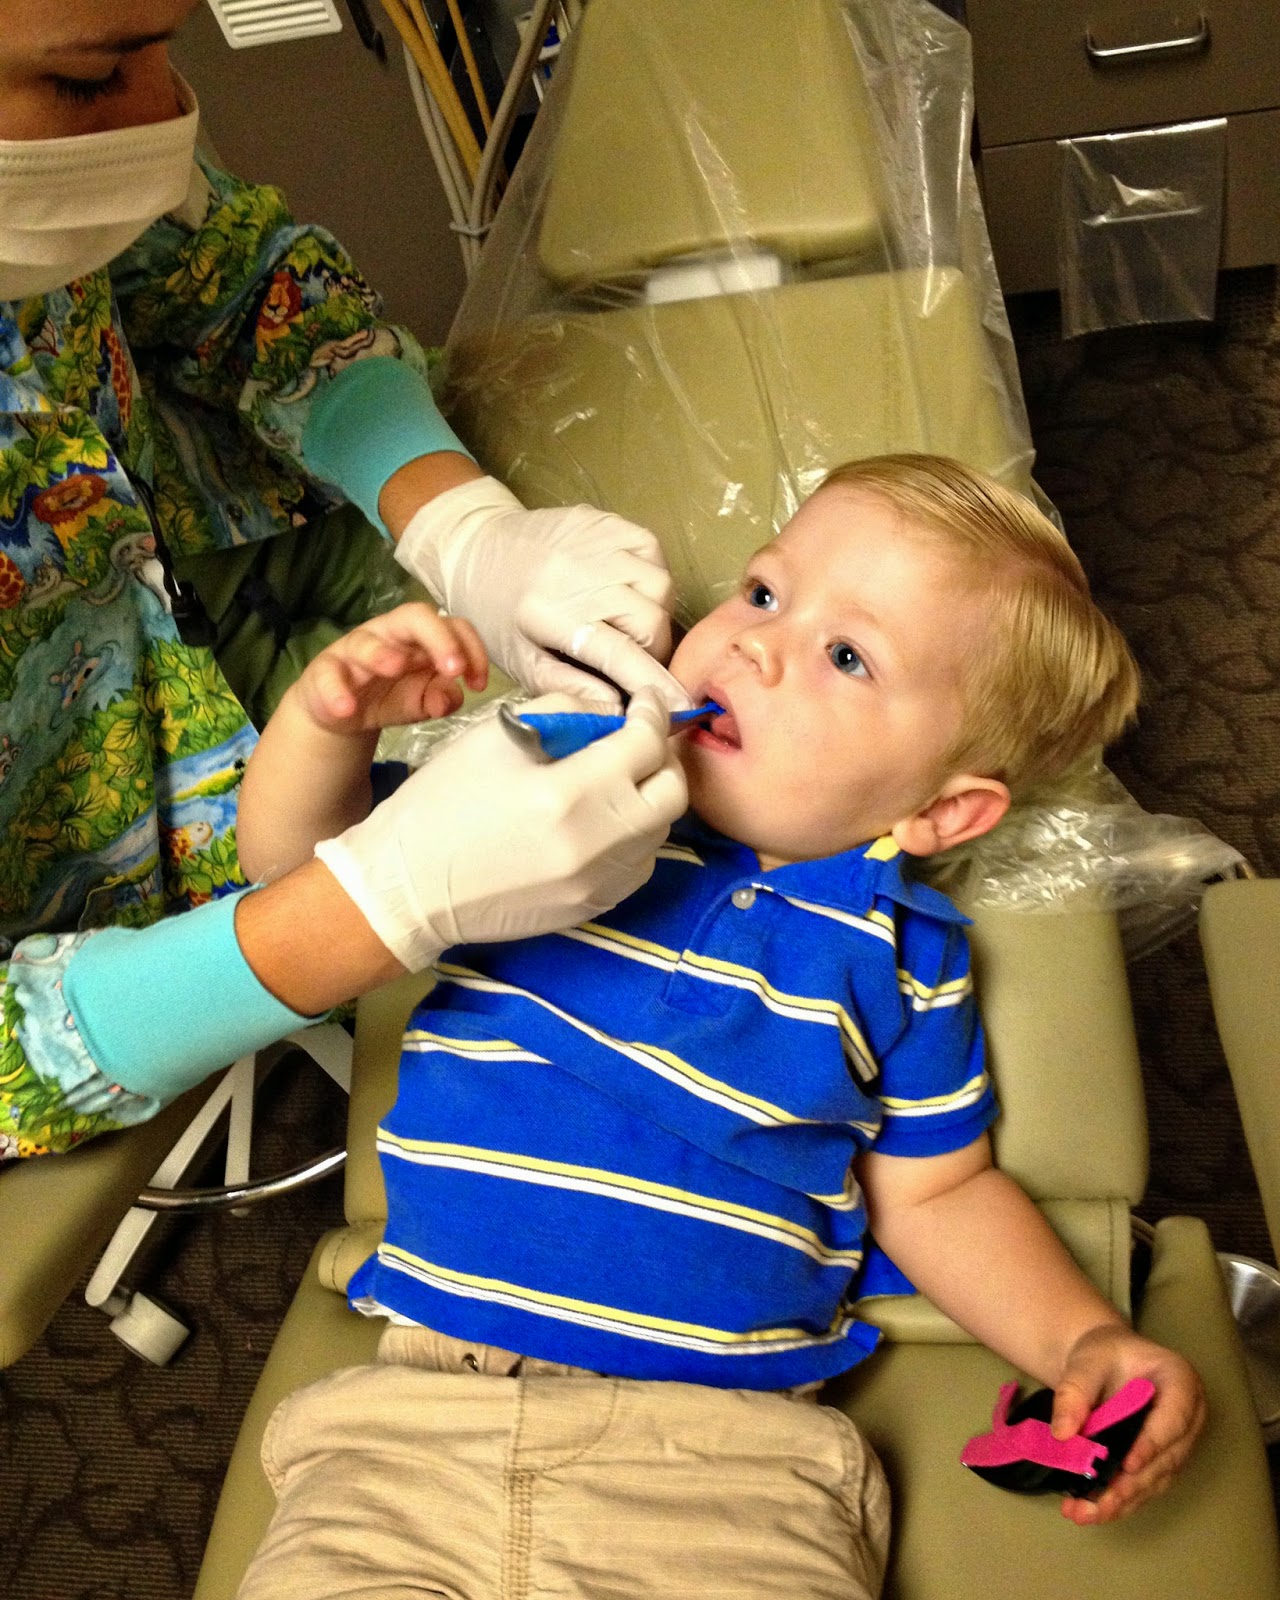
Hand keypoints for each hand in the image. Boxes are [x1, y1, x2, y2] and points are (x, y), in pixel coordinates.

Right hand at [293, 603, 487, 734]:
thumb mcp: (423, 702)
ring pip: (366, 641)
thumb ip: (442, 699)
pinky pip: (328, 675)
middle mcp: (389, 634)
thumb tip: (449, 698)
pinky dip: (337, 691)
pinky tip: (347, 708)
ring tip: (396, 668)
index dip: (471, 649)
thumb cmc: (390, 695)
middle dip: (439, 639)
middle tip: (453, 669)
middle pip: (415, 617)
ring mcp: (354, 649)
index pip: (453, 626)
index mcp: (420, 637)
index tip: (477, 683)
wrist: (343, 712)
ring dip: (382, 654)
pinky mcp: (323, 670)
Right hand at [313, 687, 687, 971]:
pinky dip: (633, 835)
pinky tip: (600, 821)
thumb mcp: (494, 737)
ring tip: (616, 779)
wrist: (408, 887)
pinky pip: (638, 864)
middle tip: (637, 739)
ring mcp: (599, 883)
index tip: (643, 701)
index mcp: (568, 793)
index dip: (651, 712)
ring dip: (648, 797)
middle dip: (661, 757)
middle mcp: (596, 844)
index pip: (645, 743)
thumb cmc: (441, 803)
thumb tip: (608, 713)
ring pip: (660, 831)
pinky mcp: (593, 907)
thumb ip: (563, 713)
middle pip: (672, 792)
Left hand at [394, 476, 687, 710]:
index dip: (654, 684)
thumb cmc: (495, 612)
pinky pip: (652, 552)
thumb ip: (569, 687)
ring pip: (660, 585)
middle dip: (653, 649)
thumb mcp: (521, 661)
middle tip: (634, 658)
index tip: (678, 707)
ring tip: (629, 623)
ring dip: (655, 612)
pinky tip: (628, 589)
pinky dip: (650, 576)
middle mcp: (578, 575)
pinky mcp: (605, 520)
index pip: (620, 654)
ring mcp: (595, 541)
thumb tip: (618, 707)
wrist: (476, 546)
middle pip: (651, 620)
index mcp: (552, 615)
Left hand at [1050, 1323, 1205, 1524]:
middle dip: (1133, 1484)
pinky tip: (1088, 1512)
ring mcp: (1176, 1445)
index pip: (1174, 1417)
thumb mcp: (1086, 1362)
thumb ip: (1074, 1391)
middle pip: (1167, 1458)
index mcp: (1181, 1382)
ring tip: (1085, 1514)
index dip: (1153, 1443)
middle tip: (1102, 1502)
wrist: (1105, 1361)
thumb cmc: (1103, 1354)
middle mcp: (1189, 1419)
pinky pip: (1142, 1486)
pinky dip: (1117, 1502)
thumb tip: (1062, 1433)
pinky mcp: (1158, 1463)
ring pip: (1155, 1480)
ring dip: (1122, 1501)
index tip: (1130, 1466)